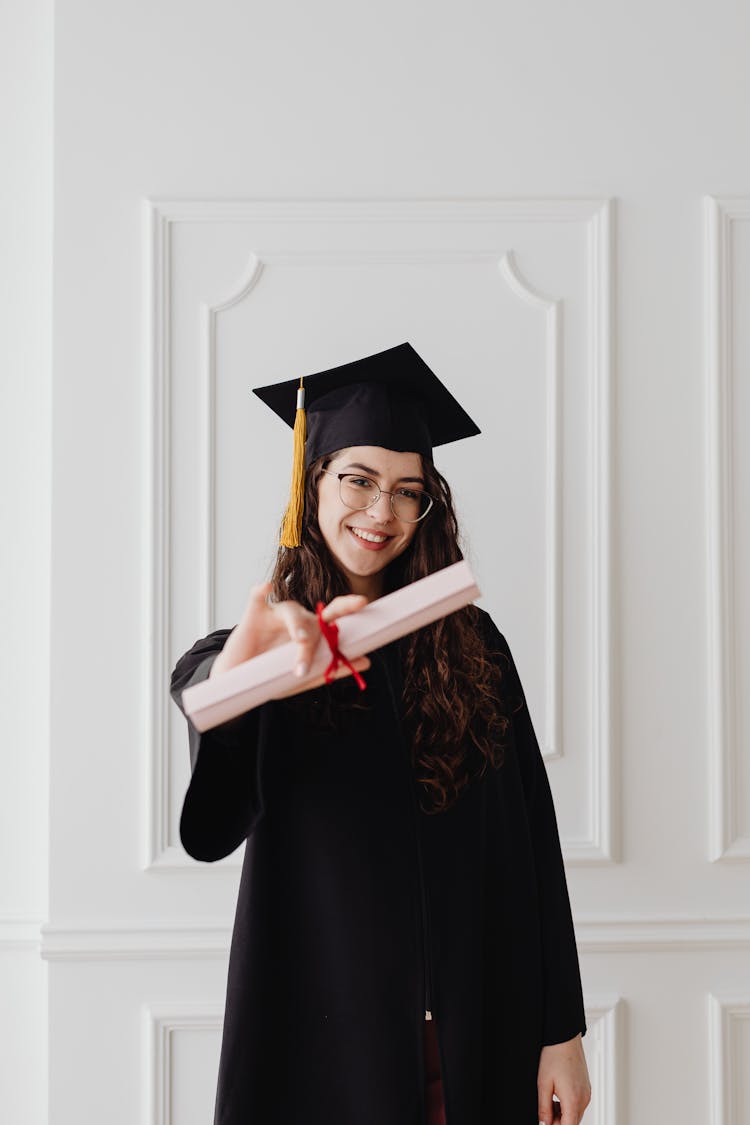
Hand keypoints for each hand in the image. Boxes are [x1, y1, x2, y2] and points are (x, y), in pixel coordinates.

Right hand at [209, 581, 370, 696]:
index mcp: (312, 631)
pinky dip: (260, 591)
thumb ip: (332, 668)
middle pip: (320, 611)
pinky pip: (256, 598)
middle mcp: (297, 619)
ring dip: (299, 625)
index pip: (336, 617)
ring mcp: (275, 616)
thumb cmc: (271, 674)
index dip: (351, 608)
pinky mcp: (253, 616)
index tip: (365, 603)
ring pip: (292, 611)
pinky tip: (266, 587)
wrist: (239, 680)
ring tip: (303, 641)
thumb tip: (367, 661)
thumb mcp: (303, 677)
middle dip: (341, 606)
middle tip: (356, 604)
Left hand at [537, 1033, 590, 1124]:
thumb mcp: (543, 1083)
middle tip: (544, 1114)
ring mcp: (586, 1093)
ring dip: (563, 1114)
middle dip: (558, 1122)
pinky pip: (578, 1104)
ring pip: (575, 1114)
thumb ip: (544, 1108)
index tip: (546, 1123)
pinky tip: (557, 1096)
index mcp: (573, 1100)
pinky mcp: (586, 1087)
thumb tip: (544, 1123)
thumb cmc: (554, 1055)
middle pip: (572, 1122)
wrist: (565, 1037)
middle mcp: (584, 1098)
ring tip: (549, 1102)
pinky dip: (568, 1105)